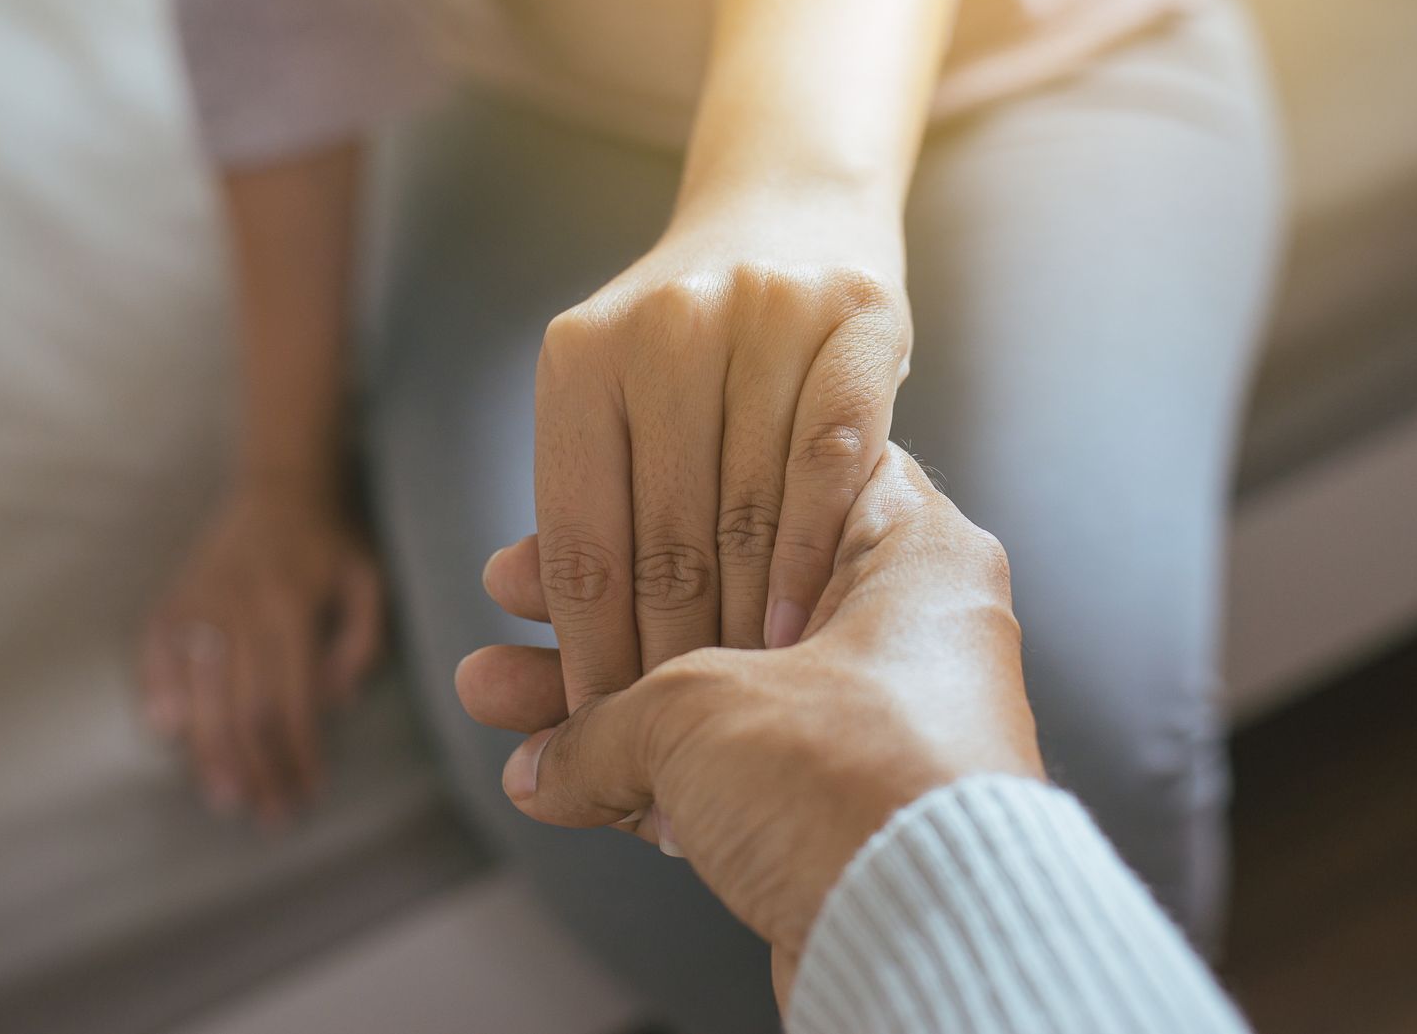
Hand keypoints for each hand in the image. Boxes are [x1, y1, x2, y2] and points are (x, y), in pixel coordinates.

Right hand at [139, 484, 382, 827]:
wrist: (279, 484)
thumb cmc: (332, 543)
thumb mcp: (369, 583)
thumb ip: (362, 643)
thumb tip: (335, 702)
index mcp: (289, 609)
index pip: (291, 703)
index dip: (298, 755)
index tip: (307, 794)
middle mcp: (237, 610)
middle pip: (241, 710)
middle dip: (257, 769)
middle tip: (267, 816)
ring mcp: (198, 604)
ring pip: (198, 694)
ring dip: (209, 752)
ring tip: (225, 796)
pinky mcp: (172, 599)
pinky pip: (155, 656)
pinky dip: (157, 696)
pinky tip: (168, 735)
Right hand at [458, 447, 1041, 1001]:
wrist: (924, 938)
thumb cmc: (860, 783)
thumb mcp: (700, 707)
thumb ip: (609, 717)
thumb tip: (551, 756)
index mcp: (910, 554)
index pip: (776, 479)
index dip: (660, 496)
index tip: (584, 515)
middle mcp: (907, 631)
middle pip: (727, 591)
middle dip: (602, 611)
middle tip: (513, 601)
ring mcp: (880, 726)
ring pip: (719, 692)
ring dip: (602, 704)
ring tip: (492, 693)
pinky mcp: (849, 813)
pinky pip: (732, 776)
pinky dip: (648, 779)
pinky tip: (552, 780)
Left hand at [529, 190, 910, 710]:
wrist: (792, 209)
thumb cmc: (691, 347)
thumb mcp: (613, 399)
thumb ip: (585, 502)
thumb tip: (511, 610)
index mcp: (578, 357)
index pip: (579, 537)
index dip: (586, 652)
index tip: (599, 738)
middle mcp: (661, 327)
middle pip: (662, 535)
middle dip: (667, 658)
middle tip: (678, 750)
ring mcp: (762, 314)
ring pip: (746, 507)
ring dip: (742, 624)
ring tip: (740, 706)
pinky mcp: (854, 318)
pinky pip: (831, 461)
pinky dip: (813, 555)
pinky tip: (802, 626)